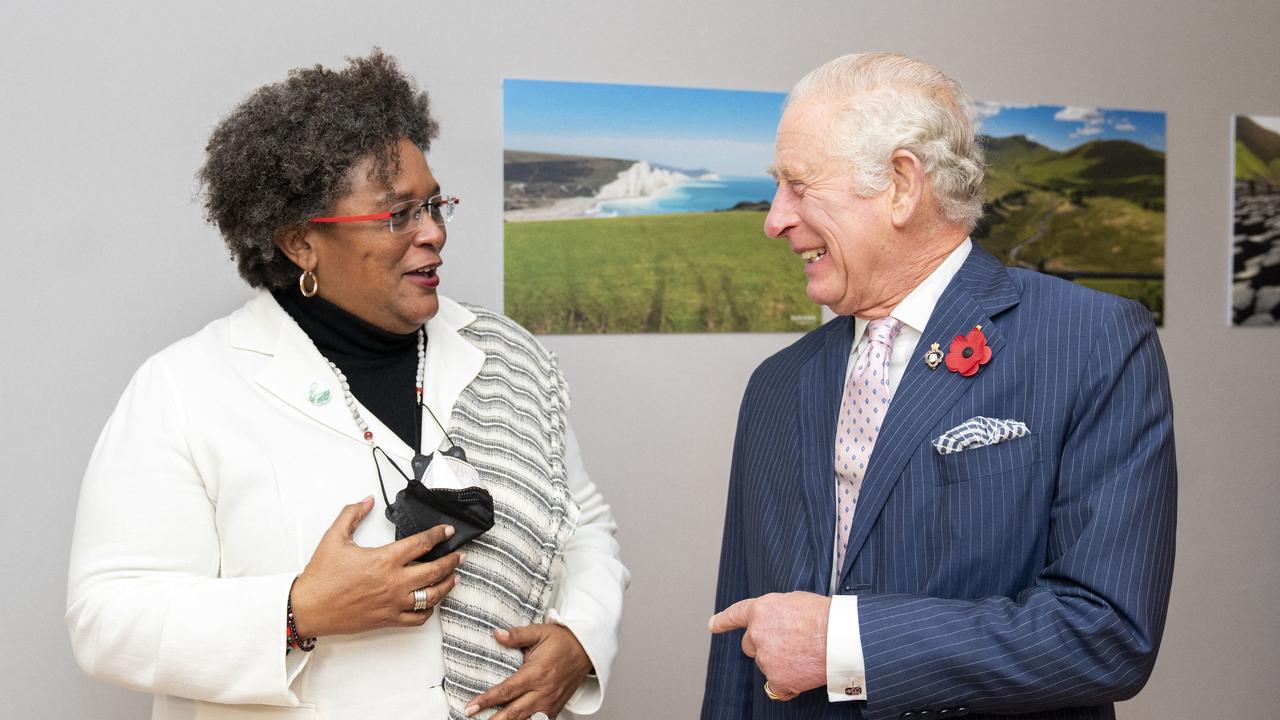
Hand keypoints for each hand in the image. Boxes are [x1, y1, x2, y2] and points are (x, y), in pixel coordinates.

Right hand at [289, 497, 464, 637]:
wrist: (308, 608)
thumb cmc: (321, 576)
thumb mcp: (334, 537)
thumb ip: (352, 514)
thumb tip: (367, 500)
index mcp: (384, 559)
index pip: (421, 543)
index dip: (438, 535)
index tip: (448, 531)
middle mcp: (394, 582)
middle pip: (435, 570)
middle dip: (452, 561)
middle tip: (461, 555)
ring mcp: (393, 603)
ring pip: (432, 595)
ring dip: (447, 585)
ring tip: (455, 577)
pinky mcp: (388, 619)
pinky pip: (417, 617)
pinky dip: (429, 610)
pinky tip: (432, 602)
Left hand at [464, 623, 592, 718]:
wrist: (587, 650)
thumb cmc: (563, 640)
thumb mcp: (540, 632)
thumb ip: (517, 635)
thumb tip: (496, 634)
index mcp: (536, 673)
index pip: (507, 691)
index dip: (487, 700)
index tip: (471, 707)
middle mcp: (543, 692)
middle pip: (514, 713)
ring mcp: (550, 703)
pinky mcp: (555, 709)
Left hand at [708, 591, 830, 699]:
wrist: (839, 636)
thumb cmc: (825, 616)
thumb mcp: (795, 602)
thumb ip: (777, 613)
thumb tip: (776, 623)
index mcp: (761, 610)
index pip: (736, 615)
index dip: (723, 621)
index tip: (712, 625)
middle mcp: (757, 634)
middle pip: (750, 645)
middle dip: (764, 647)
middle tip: (788, 646)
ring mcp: (765, 658)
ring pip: (766, 665)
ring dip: (780, 664)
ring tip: (805, 655)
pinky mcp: (776, 679)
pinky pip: (777, 686)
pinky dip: (789, 684)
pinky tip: (804, 673)